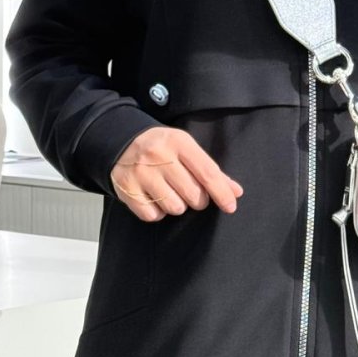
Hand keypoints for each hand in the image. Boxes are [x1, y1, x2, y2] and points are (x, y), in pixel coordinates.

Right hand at [110, 127, 243, 222]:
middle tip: (190, 191)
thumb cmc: (162, 147)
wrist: (122, 141)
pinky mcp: (126, 189)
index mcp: (178, 142)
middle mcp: (159, 156)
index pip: (207, 172)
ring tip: (170, 192)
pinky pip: (153, 215)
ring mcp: (141, 173)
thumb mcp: (186, 148)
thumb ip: (210, 170)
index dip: (221, 193)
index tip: (230, 206)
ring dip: (177, 205)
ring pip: (175, 207)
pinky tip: (155, 198)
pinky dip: (158, 212)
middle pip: (193, 194)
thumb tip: (236, 192)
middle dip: (198, 200)